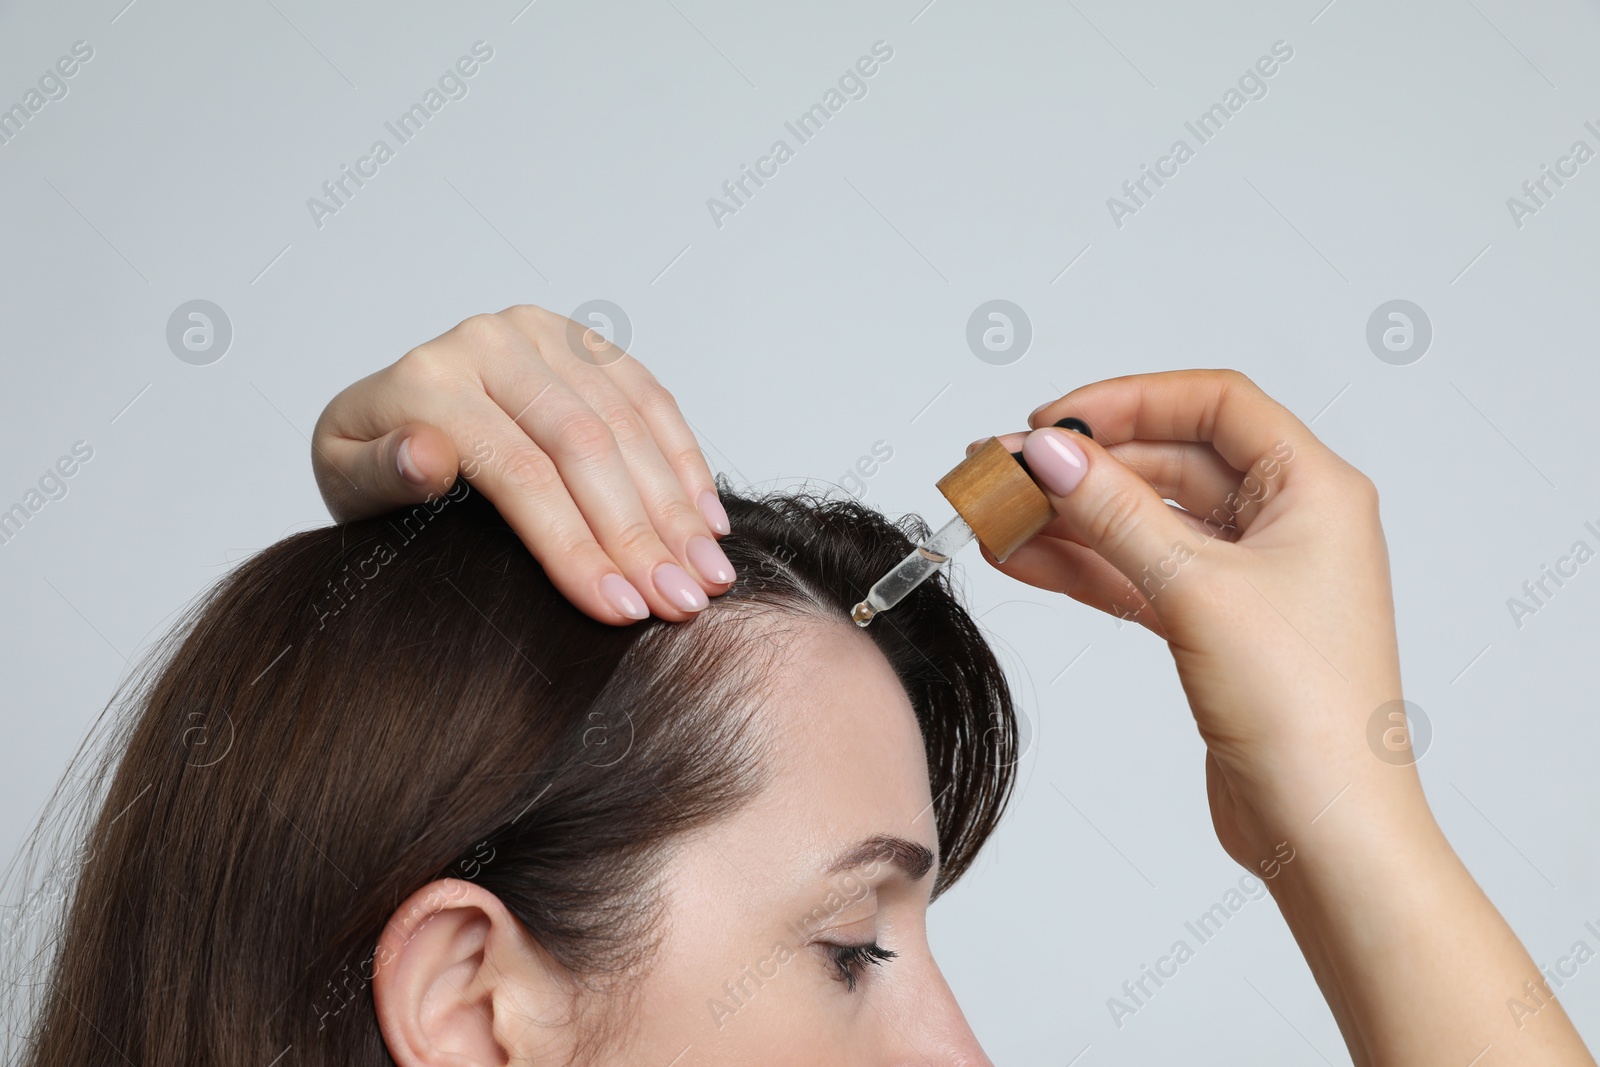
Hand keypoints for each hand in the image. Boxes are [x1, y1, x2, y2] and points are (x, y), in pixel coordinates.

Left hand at [311, 304, 734, 625]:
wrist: (384, 421)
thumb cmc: (373, 472)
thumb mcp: (346, 483)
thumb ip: (380, 474)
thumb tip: (425, 454)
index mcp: (430, 379)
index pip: (521, 472)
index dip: (576, 544)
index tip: (619, 610)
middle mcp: (491, 341)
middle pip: (586, 446)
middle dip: (640, 534)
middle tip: (680, 603)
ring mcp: (544, 335)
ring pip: (629, 423)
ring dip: (677, 507)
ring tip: (707, 577)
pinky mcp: (583, 343)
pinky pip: (650, 398)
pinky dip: (685, 463)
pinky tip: (706, 523)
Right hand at [989, 370, 1594, 1063]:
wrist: (1322, 826)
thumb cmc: (1305, 711)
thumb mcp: (1195, 590)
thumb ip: (1114, 512)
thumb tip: (1052, 451)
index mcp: (1313, 490)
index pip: (1214, 405)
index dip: (1129, 400)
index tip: (1056, 419)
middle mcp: (1287, 523)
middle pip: (1171, 461)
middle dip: (1084, 464)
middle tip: (1008, 470)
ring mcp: (1249, 577)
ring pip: (1146, 521)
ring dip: (1071, 518)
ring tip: (997, 515)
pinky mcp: (1216, 626)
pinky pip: (1138, 573)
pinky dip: (1083, 565)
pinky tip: (1025, 559)